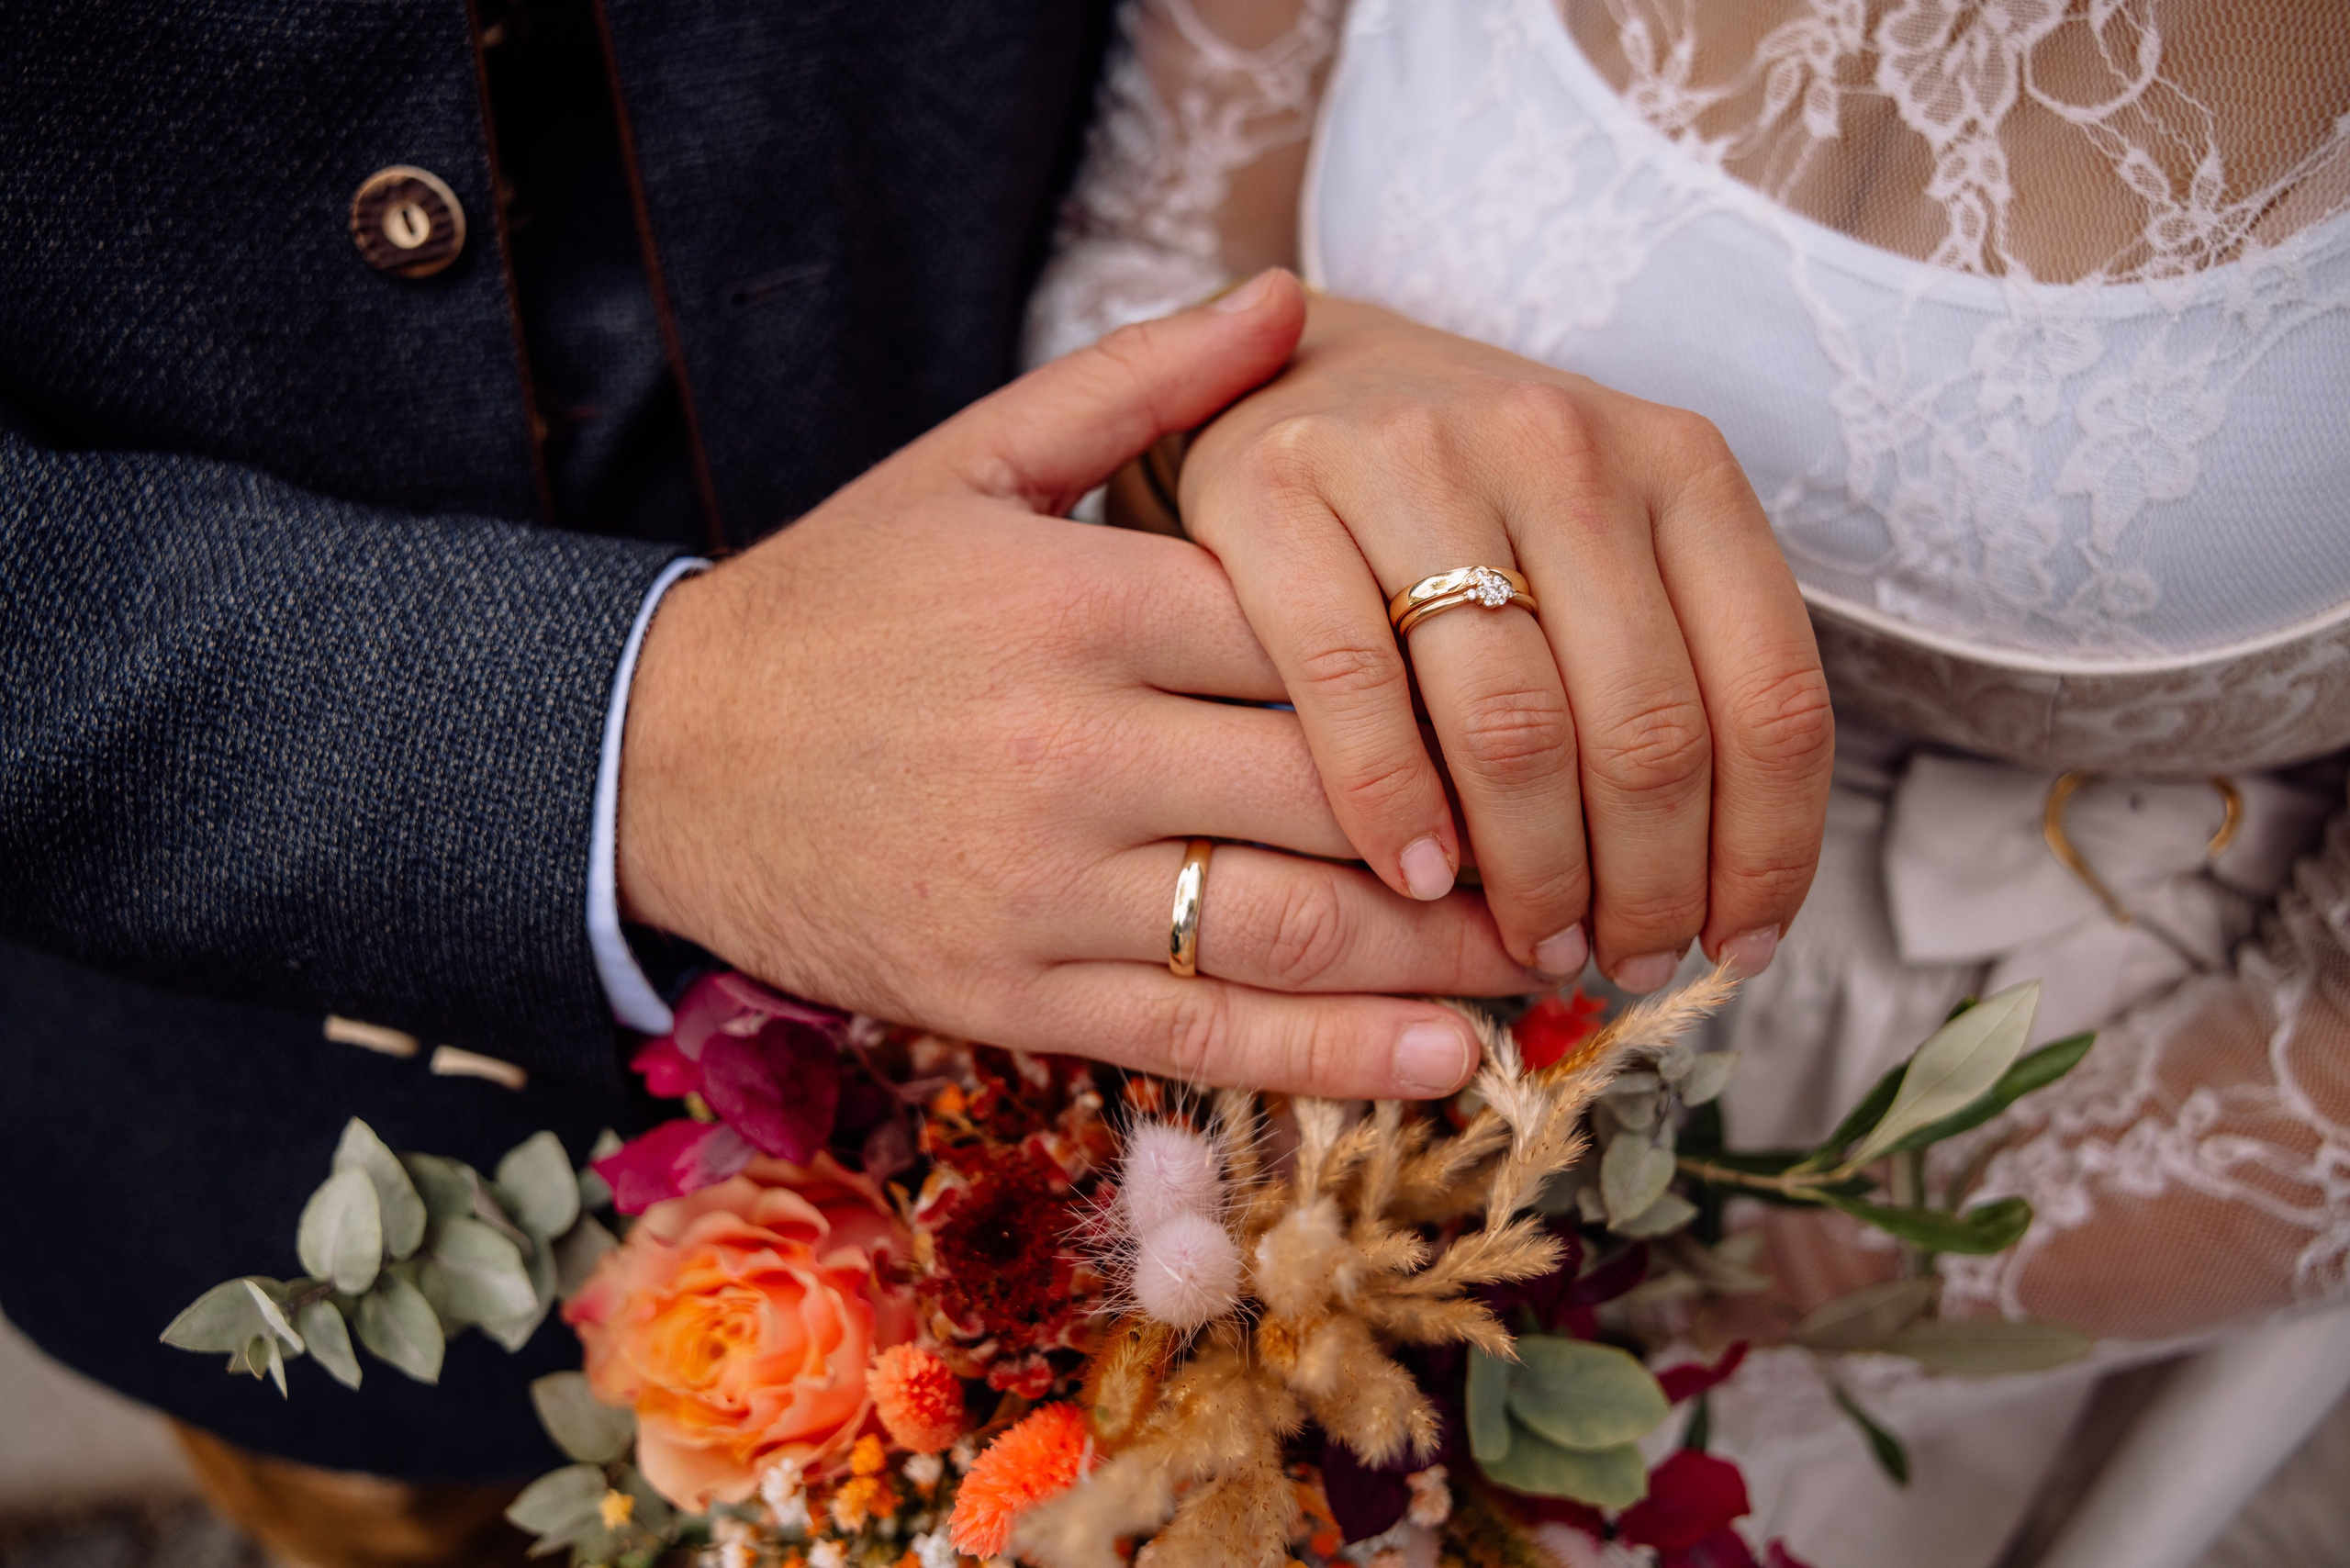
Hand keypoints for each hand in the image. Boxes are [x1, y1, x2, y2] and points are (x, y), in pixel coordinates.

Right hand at [614, 281, 1537, 1097]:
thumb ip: (1141, 382)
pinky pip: (1200, 1033)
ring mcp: (1042, 886)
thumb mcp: (969, 461)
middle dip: (1493, 824)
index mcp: (1081, 602)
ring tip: (1564, 955)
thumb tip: (1292, 298)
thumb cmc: (839, 603)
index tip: (1562, 687)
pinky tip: (1449, 1058)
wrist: (664, 759)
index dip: (1460, 668)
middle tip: (1609, 841)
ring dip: (1449, 953)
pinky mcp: (1010, 993)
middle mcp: (1074, 749)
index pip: (1320, 634)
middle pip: (1337, 788)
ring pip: (1290, 926)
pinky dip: (1334, 1055)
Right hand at [1178, 275, 1833, 990]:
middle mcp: (1566, 446)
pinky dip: (1393, 808)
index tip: (1738, 947)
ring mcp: (1421, 457)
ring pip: (1515, 728)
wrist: (1296, 376)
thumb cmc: (1472, 506)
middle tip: (1620, 961)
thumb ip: (1674, 675)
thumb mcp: (1608, 551)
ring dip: (1534, 874)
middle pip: (1649, 732)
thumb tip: (1726, 905)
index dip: (1766, 852)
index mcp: (1683, 464)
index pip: (1772, 696)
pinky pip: (1353, 688)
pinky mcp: (1284, 488)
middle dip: (1647, 887)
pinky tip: (1419, 878)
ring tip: (1532, 944)